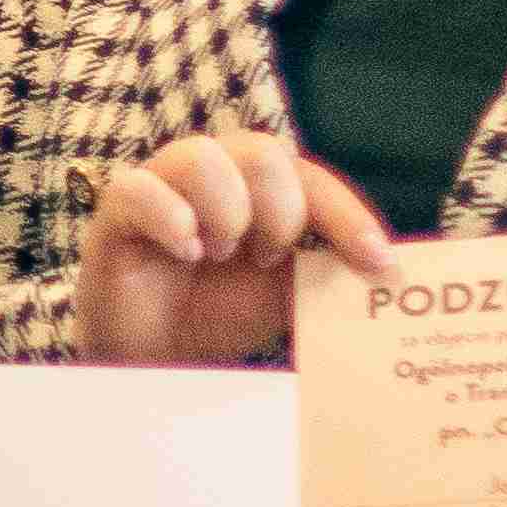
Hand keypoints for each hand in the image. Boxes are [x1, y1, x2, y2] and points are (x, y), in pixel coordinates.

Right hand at [74, 131, 399, 365]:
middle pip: (264, 154)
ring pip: (204, 160)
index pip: (312, 179)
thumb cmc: (214, 312)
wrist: (151, 353)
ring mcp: (162, 184)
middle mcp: (213, 172)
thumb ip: (324, 272)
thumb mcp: (284, 295)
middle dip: (280, 214)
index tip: (378, 264)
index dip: (348, 217)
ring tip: (215, 256)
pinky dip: (173, 222)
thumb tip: (387, 269)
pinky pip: (143, 190)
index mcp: (258, 186)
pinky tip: (183, 253)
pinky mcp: (118, 209)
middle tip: (266, 258)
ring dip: (226, 215)